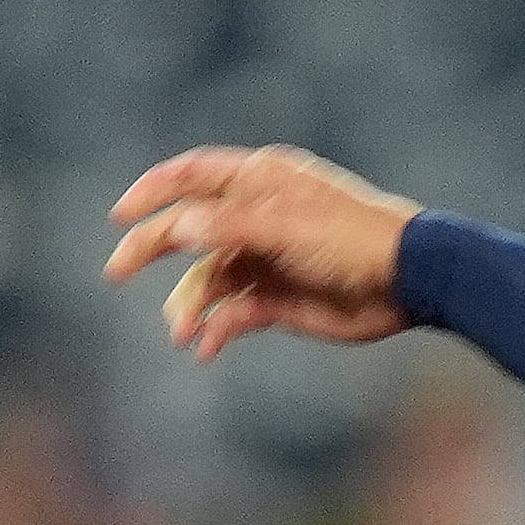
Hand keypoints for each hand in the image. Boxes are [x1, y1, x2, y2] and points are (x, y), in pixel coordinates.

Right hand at [104, 145, 423, 360]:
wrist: (409, 281)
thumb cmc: (351, 238)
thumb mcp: (285, 224)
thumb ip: (228, 224)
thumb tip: (175, 227)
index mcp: (260, 182)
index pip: (193, 176)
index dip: (153, 191)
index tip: (120, 216)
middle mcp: (257, 218)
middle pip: (188, 230)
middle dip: (152, 250)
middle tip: (115, 272)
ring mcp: (266, 260)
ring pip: (208, 280)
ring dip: (189, 305)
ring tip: (182, 332)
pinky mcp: (278, 301)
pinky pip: (233, 315)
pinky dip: (216, 331)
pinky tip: (205, 348)